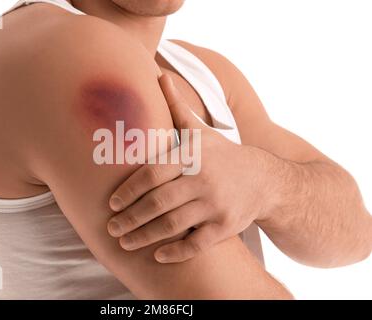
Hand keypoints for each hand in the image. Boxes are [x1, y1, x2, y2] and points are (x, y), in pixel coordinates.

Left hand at [107, 74, 270, 262]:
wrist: (265, 179)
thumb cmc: (222, 154)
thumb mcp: (200, 131)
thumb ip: (177, 107)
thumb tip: (159, 75)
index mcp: (192, 155)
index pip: (152, 174)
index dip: (128, 190)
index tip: (111, 203)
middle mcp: (204, 179)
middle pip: (158, 203)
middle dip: (130, 219)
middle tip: (111, 228)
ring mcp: (216, 205)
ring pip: (173, 225)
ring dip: (145, 237)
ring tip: (124, 243)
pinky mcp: (227, 226)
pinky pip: (197, 244)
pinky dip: (176, 252)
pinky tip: (158, 255)